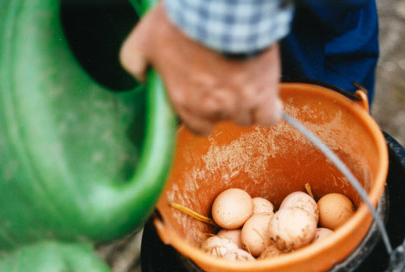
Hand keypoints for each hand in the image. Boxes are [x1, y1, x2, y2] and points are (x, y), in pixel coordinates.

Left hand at [120, 2, 282, 135]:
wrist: (219, 7)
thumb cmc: (182, 20)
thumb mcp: (144, 38)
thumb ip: (135, 62)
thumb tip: (141, 77)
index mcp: (184, 101)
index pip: (195, 127)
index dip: (202, 115)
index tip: (206, 100)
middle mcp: (211, 108)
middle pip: (222, 122)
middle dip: (224, 107)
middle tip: (225, 83)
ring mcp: (238, 104)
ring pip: (246, 117)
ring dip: (246, 104)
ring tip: (246, 81)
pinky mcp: (262, 95)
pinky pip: (269, 117)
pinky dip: (269, 110)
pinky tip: (267, 98)